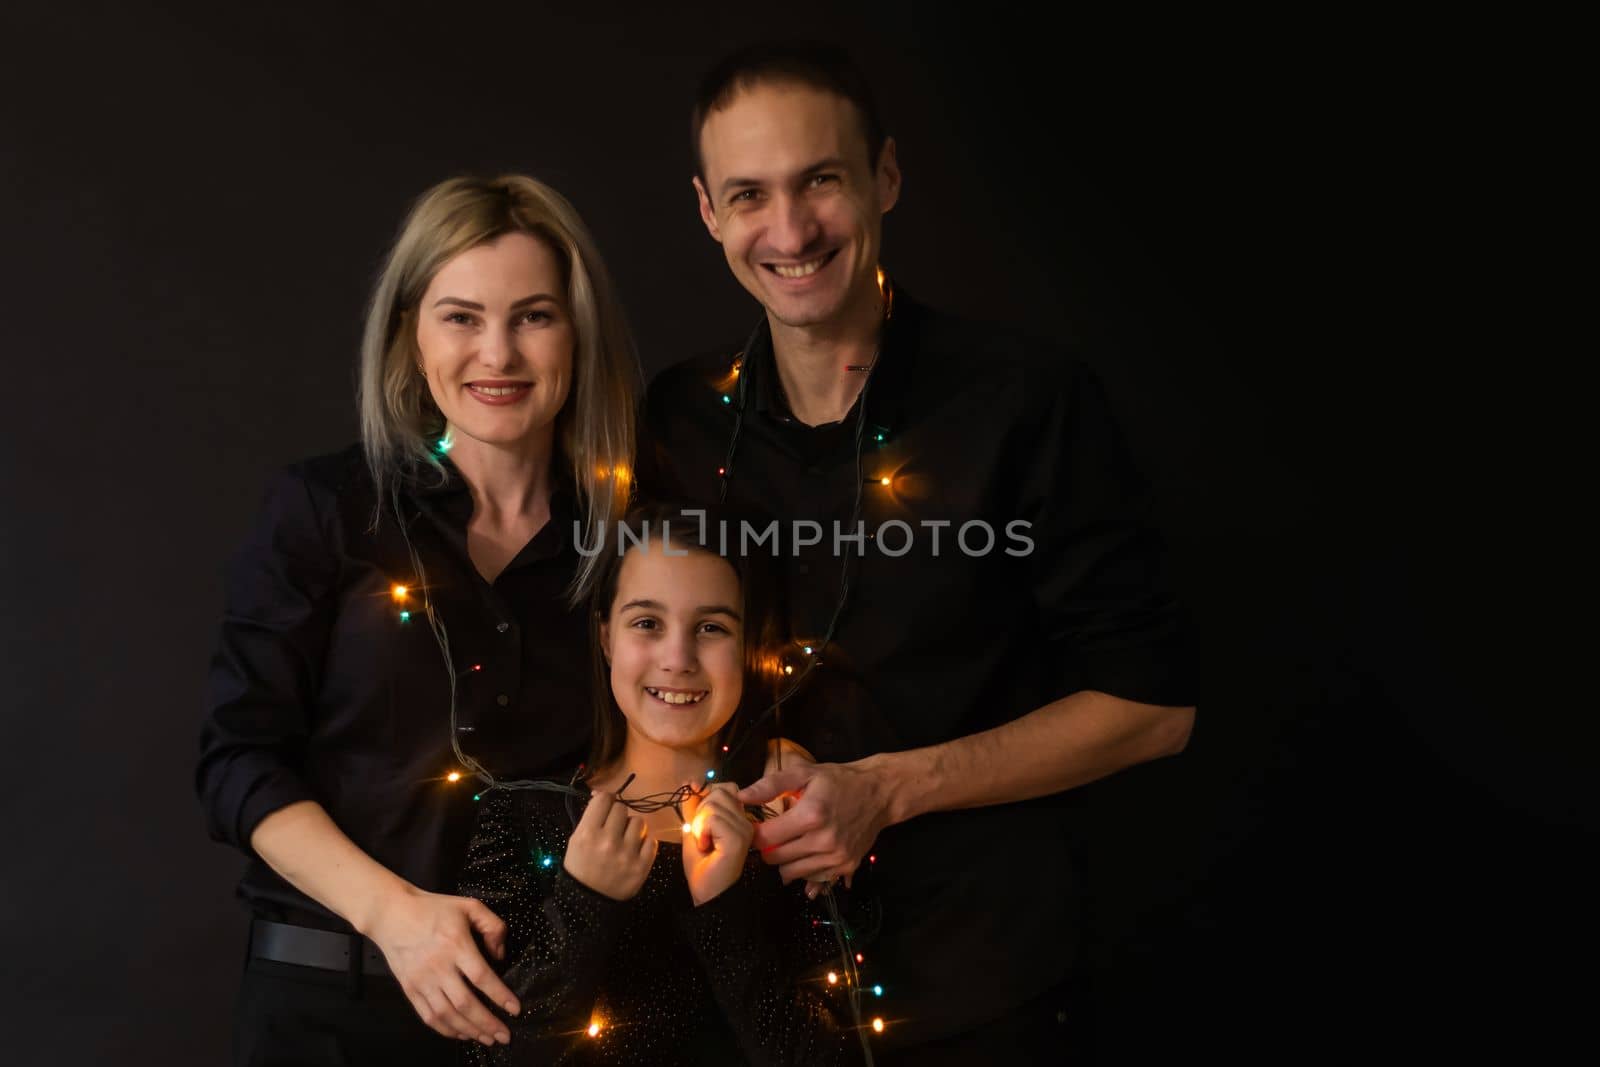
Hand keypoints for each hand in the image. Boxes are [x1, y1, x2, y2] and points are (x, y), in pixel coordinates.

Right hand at [363, 885, 519, 1045]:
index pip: (482, 977)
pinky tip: (461, 1034)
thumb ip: (493, 926)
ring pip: (447, 1014)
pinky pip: (428, 1016)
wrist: (392, 914)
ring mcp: (422, 981)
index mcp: (456, 944)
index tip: (514, 1009)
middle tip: (504, 1036)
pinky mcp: (409, 989)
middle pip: (466, 1003)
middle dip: (488, 1023)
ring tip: (487, 1039)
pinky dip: (446, 1029)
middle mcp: (438, 966)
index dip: (500, 996)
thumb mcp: (469, 906)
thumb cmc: (433, 909)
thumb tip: (500, 955)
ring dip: (469, 1030)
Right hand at [563, 791, 656, 901]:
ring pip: (639, 822)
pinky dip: (644, 843)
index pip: (604, 799)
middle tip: (613, 828)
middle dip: (617, 816)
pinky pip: (652, 840)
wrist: (589, 902)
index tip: (606, 806)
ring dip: (632, 828)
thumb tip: (602, 795)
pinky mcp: (642, 866)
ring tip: (625, 840)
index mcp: (587, 833)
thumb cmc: (580, 868)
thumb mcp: (576, 841)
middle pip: (622, 808)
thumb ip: (591, 817)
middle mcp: (608, 841)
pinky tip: (635, 850)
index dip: (605, 800)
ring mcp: (627, 854)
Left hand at [680, 782, 754, 905]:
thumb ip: (693, 806)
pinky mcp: (738, 838)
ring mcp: (745, 829)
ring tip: (705, 843)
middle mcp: (747, 821)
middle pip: (718, 792)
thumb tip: (690, 781)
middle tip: (703, 836)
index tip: (702, 822)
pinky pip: (712, 818)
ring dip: (700, 824)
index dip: (707, 798)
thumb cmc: (702, 867)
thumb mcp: (694, 829)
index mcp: (739, 818)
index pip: (725, 788)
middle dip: (701, 812)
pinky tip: (706, 848)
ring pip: (712, 804)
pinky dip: (701, 832)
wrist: (708, 895)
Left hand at [737, 756, 895, 889]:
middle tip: (773, 836)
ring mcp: (836, 857)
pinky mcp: (846, 866)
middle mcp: (823, 840)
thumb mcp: (805, 773)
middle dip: (768, 849)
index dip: (754, 834)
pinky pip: (814, 880)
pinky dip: (805, 872)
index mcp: (810, 815)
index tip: (756, 828)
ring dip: (785, 862)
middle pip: (775, 859)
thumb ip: (770, 785)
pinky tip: (806, 857)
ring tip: (790, 844)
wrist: (879, 793)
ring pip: (792, 874)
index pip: (766, 838)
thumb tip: (740, 798)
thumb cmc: (839, 780)